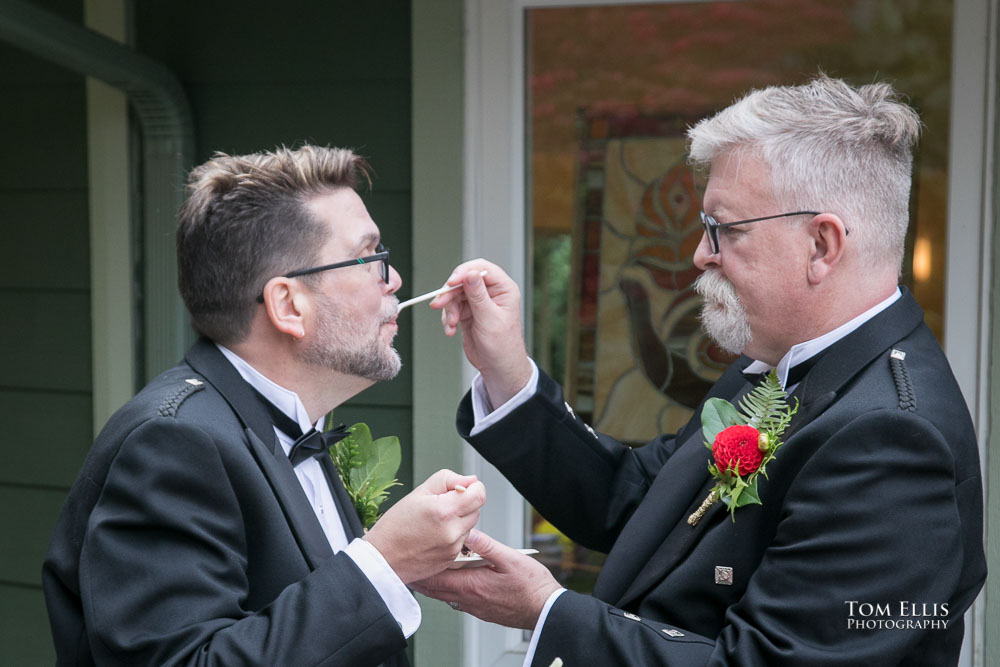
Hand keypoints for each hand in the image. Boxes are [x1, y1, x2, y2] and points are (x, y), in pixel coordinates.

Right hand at [364, 469, 485, 584]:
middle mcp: (452, 531)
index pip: (480, 495)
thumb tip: (470, 480)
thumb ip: (448, 480)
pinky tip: (433, 535)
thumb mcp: (418, 492)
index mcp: (445, 511)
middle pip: (476, 509)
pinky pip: (461, 541)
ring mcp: (453, 548)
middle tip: (441, 505)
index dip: (473, 488)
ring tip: (434, 522)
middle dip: (464, 503)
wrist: (382, 559)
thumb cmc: (394, 526)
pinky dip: (452, 535)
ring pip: (469, 526)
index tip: (463, 488)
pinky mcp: (451, 559)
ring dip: (459, 520)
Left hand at [410, 529, 560, 629]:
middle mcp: (469, 599)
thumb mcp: (510, 558)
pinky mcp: (482, 611)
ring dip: (435, 585)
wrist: (545, 610)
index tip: (410, 561)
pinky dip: (449, 591)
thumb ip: (486, 545)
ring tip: (427, 572)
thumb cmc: (531, 585)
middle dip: (422, 579)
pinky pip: (458, 601)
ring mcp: (475, 607)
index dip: (421, 570)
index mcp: (471, 585)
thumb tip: (467, 532)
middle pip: (436, 590)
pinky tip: (453, 582)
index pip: (437, 578)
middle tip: (410, 567)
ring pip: (446, 596)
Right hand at [430, 259, 532, 405]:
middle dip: (450, 293)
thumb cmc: (502, 346)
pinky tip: (450, 330)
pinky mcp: (468, 313)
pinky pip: (452, 308)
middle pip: (464, 281)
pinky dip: (448, 319)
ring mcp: (478, 303)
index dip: (464, 272)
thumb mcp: (489, 319)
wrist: (498, 367)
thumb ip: (478, 295)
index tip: (450, 283)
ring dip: (448, 309)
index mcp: (503, 289)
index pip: (482, 269)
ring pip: (455, 295)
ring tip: (450, 324)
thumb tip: (470, 273)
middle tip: (439, 304)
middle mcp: (491, 293)